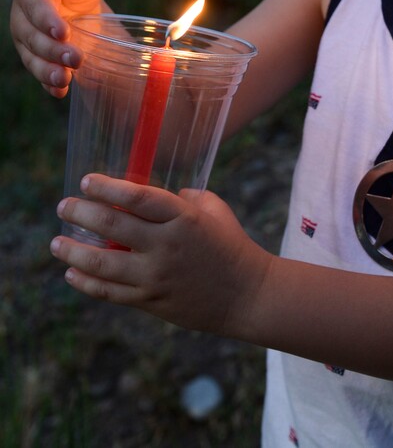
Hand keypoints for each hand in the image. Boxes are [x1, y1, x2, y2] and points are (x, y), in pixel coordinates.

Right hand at [10, 0, 105, 97]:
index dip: (46, 19)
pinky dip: (48, 84)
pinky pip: (39, 73)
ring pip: (32, 58)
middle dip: (53, 50)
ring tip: (66, 79)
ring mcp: (26, 41)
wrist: (80, 2)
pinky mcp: (35, 58)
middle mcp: (22, 18)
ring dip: (48, 71)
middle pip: (33, 37)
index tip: (63, 32)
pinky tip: (60, 91)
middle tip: (77, 58)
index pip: (34, 6)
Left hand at [51, 174, 269, 335]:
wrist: (247, 294)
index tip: (86, 180)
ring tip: (56, 242)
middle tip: (64, 206)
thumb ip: (184, 197)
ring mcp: (157, 276)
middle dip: (81, 213)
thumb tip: (152, 195)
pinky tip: (71, 272)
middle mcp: (166, 245)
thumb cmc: (231, 244)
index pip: (137, 197)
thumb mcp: (213, 209)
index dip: (107, 187)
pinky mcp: (151, 301)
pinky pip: (110, 292)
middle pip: (112, 226)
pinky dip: (86, 282)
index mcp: (183, 217)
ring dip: (74, 251)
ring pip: (103, 264)